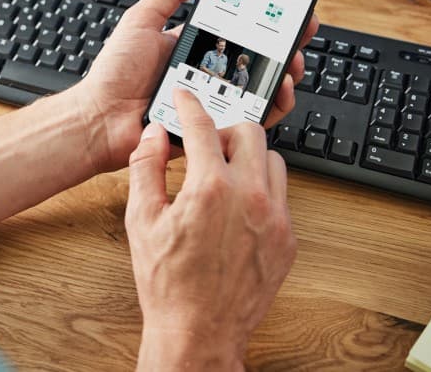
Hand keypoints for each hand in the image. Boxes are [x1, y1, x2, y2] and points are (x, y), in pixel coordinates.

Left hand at [71, 0, 317, 171]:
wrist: (101, 119)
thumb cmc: (115, 74)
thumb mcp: (142, 19)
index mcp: (200, 48)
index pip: (242, 29)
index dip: (267, 18)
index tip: (286, 3)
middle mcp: (215, 73)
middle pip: (264, 56)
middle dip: (290, 41)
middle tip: (303, 28)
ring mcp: (221, 99)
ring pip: (267, 85)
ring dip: (288, 69)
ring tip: (292, 59)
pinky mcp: (221, 126)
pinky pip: (258, 117)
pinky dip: (276, 103)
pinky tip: (279, 86)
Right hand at [126, 91, 296, 369]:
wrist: (199, 332)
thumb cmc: (168, 284)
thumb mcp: (142, 221)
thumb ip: (147, 168)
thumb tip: (155, 135)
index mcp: (210, 188)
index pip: (203, 127)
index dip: (191, 106)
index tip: (187, 99)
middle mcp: (249, 196)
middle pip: (250, 133)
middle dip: (226, 132)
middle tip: (209, 146)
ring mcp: (274, 217)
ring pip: (273, 160)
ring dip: (250, 159)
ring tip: (226, 176)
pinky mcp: (288, 237)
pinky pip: (282, 195)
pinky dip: (263, 189)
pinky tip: (240, 206)